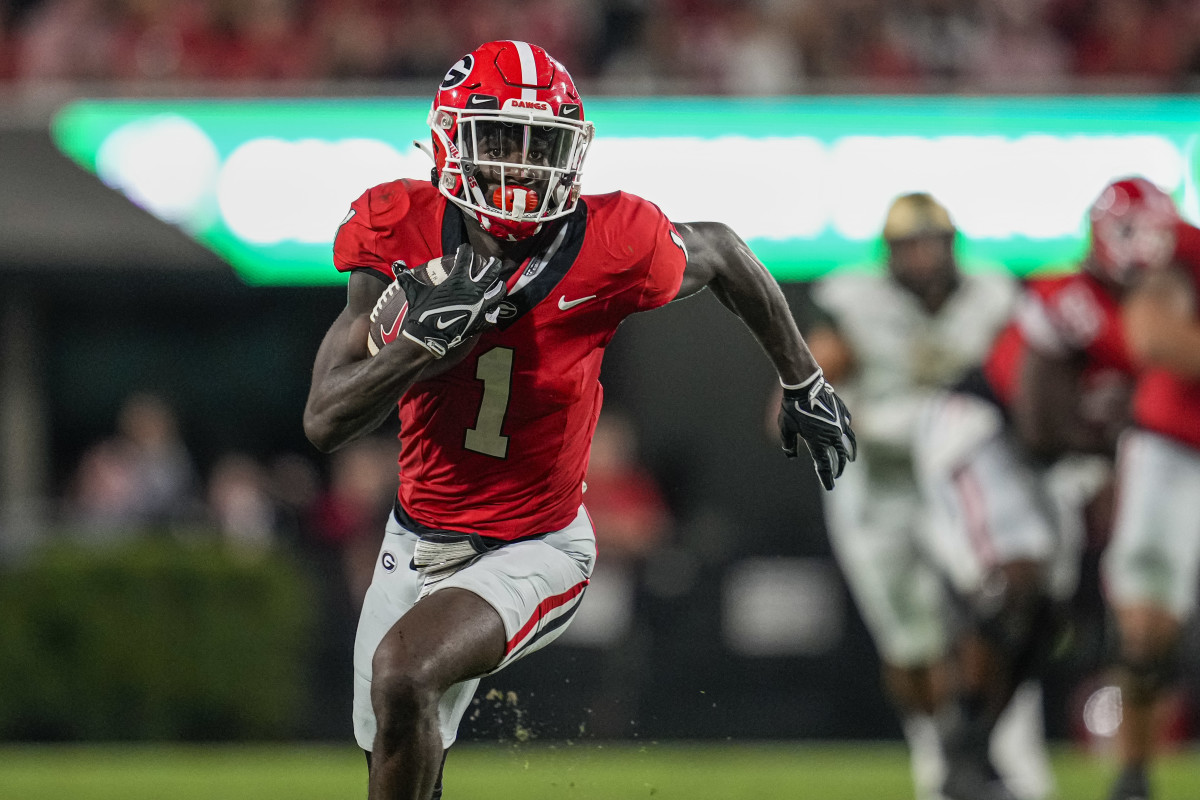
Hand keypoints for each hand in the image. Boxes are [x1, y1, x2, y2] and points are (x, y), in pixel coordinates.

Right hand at [397, 243, 506, 356]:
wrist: (429, 336)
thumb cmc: (422, 312)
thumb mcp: (415, 291)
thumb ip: (408, 277)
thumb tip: (397, 265)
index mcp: (458, 280)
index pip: (466, 257)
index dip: (466, 250)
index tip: (465, 249)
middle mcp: (473, 291)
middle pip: (491, 272)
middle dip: (493, 264)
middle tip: (493, 261)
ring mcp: (480, 306)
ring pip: (498, 292)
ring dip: (499, 286)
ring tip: (498, 284)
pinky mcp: (481, 321)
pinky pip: (493, 315)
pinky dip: (494, 312)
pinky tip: (493, 310)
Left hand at [779, 369, 856, 490]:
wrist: (805, 384)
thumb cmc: (793, 407)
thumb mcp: (786, 428)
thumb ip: (789, 444)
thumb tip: (791, 456)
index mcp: (817, 441)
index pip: (824, 465)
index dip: (827, 477)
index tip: (830, 486)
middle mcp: (831, 435)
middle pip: (839, 456)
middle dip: (838, 468)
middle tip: (837, 474)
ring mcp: (839, 423)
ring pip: (848, 442)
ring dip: (849, 453)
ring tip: (850, 459)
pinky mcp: (843, 412)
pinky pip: (846, 426)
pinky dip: (846, 433)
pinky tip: (845, 435)